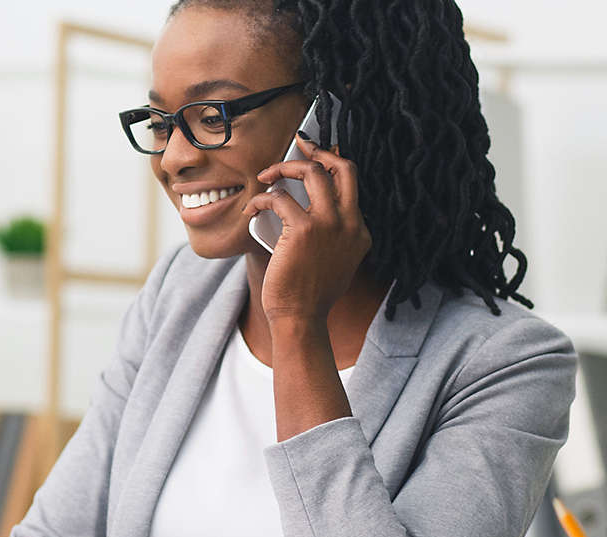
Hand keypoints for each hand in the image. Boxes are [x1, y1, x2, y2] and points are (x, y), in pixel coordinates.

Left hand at [242, 134, 371, 322]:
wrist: (301, 318)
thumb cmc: (308, 295)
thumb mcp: (334, 263)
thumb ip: (332, 238)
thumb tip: (310, 216)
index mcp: (359, 231)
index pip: (350, 184)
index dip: (331, 165)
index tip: (313, 157)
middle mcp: (350, 223)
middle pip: (343, 167)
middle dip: (318, 150)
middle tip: (298, 144)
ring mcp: (329, 225)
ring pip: (312, 172)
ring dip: (284, 168)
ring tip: (266, 175)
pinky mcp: (303, 230)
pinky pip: (279, 198)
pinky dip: (261, 199)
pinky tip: (252, 208)